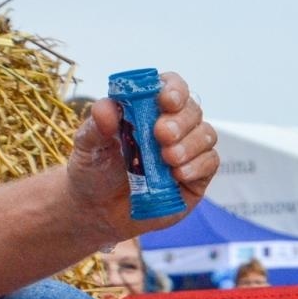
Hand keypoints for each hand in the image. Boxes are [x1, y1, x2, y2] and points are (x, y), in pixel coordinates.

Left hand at [66, 71, 218, 244]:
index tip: (165, 100)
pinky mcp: (197, 176)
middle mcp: (174, 126)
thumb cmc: (94, 171)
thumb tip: (108, 107)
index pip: (171, 87)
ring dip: (190, 144)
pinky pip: (210, 163)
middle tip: (161, 134)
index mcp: (149, 110)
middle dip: (180, 121)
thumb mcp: (87, 146)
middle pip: (192, 110)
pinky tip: (178, 174)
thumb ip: (97, 125)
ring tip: (167, 158)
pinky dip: (197, 165)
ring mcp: (188, 151)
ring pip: (206, 135)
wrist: (97, 211)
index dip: (174, 89)